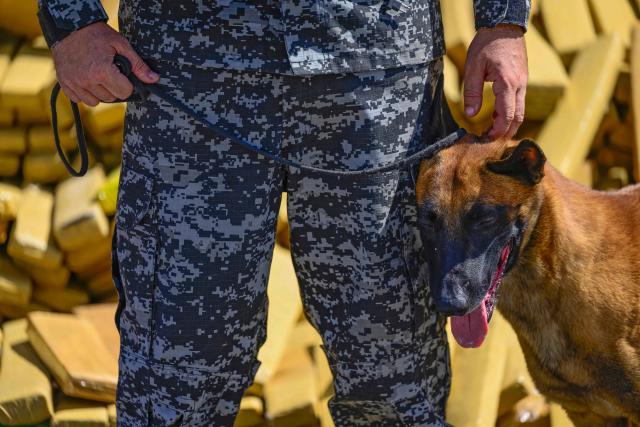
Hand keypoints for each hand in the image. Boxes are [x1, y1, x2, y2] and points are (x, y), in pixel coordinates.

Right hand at [52, 22, 158, 105]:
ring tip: (97, 75)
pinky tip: (86, 79)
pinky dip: (85, 92)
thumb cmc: (97, 34)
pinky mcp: (65, 84)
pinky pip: (80, 99)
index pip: (124, 93)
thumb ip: (138, 65)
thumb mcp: (121, 45)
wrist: (69, 27)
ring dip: (99, 92)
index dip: (127, 84)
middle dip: (113, 87)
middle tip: (109, 71)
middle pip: (111, 98)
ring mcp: (74, 83)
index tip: (122, 74)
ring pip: (95, 101)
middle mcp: (87, 80)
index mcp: (102, 71)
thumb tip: (154, 79)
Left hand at [463, 24, 527, 138]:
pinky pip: (518, 102)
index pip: (508, 115)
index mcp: (508, 83)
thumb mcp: (473, 68)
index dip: (498, 131)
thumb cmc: (487, 44)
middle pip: (518, 117)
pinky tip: (496, 116)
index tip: (487, 139)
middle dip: (505, 132)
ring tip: (490, 131)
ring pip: (520, 111)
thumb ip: (472, 92)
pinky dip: (509, 113)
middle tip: (489, 141)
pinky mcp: (521, 81)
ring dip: (508, 124)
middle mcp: (520, 86)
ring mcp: (523, 83)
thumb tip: (470, 114)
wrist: (504, 26)